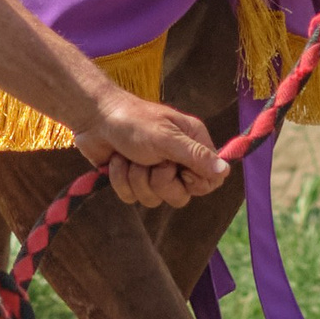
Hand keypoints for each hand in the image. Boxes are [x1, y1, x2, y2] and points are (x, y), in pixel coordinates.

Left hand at [72, 92, 229, 208]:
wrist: (94, 119)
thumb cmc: (133, 121)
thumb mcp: (167, 138)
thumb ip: (196, 156)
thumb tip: (225, 170)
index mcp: (192, 144)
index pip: (210, 180)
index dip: (194, 182)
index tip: (179, 170)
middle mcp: (177, 160)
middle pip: (181, 196)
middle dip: (159, 182)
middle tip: (150, 162)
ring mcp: (154, 172)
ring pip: (154, 199)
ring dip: (136, 179)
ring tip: (130, 158)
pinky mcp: (133, 180)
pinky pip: (132, 198)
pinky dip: (121, 180)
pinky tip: (117, 162)